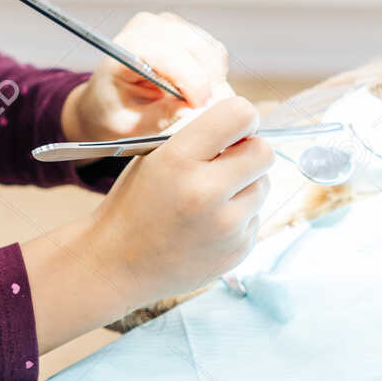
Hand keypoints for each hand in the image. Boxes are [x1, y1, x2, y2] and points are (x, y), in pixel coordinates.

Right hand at [21, 95, 273, 353]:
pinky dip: (239, 216)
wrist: (117, 265)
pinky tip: (208, 225)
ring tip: (211, 198)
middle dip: (249, 151)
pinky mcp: (238, 250)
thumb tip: (243, 125)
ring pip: (264, 185)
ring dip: (246, 185)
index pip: (240, 115)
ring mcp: (226, 226)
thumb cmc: (133, 205)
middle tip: (229, 160)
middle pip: (264, 151)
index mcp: (178, 160)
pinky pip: (256, 217)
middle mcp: (206, 192)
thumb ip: (197, 137)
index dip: (242, 117)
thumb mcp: (153, 157)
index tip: (236, 126)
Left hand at [61, 11, 228, 142]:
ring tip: (199, 103)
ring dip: (214, 78)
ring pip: (209, 48)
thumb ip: (159, 117)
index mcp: (124, 50)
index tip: (201, 108)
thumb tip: (192, 110)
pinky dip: (214, 72)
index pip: (167, 54)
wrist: (102, 100)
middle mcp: (145, 28)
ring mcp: (166, 24)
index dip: (192, 81)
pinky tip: (198, 90)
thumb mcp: (128, 125)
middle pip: (195, 47)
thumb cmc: (110, 113)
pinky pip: (212, 49)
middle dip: (209, 82)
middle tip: (208, 112)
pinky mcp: (182, 29)